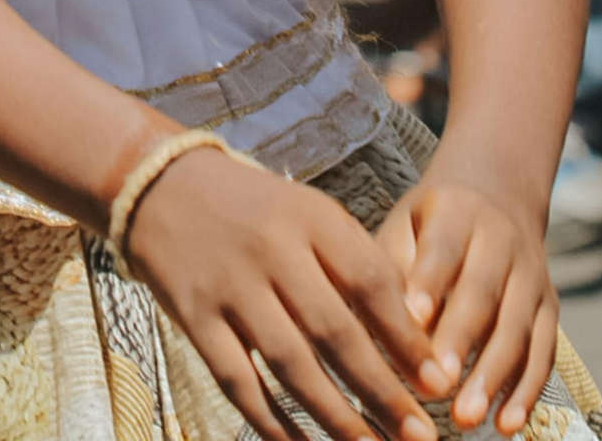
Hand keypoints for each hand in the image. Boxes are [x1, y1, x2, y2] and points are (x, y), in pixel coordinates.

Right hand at [125, 142, 442, 440]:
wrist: (162, 185)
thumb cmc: (255, 210)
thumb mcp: (310, 215)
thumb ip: (356, 266)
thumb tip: (413, 342)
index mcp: (310, 218)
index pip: (370, 280)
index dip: (407, 337)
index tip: (439, 384)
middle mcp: (271, 249)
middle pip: (335, 331)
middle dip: (382, 392)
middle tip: (420, 436)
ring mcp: (230, 285)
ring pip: (291, 366)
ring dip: (337, 419)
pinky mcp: (195, 317)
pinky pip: (241, 384)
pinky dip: (275, 425)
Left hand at [376, 155, 557, 434]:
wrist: (497, 194)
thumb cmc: (431, 224)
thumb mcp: (406, 223)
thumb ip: (392, 266)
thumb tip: (374, 325)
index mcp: (456, 210)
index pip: (443, 248)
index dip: (430, 283)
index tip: (414, 320)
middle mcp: (501, 239)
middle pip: (482, 291)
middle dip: (461, 340)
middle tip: (437, 386)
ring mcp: (532, 274)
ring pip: (517, 327)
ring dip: (493, 376)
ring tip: (465, 418)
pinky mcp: (550, 307)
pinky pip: (544, 352)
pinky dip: (527, 391)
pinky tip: (506, 425)